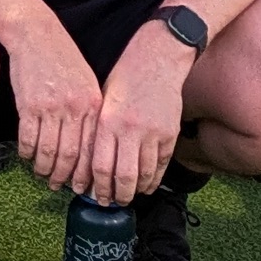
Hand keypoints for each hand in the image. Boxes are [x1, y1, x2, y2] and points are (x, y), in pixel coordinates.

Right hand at [0, 15, 104, 194]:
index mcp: (92, 104)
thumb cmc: (61, 58)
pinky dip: (26, 152)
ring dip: (44, 168)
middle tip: (59, 186)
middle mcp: (74, 108)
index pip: (92, 149)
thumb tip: (88, 146)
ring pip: (48, 151)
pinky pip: (27, 138)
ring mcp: (50, 107)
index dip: (87, 172)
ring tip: (42, 175)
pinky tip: (26, 156)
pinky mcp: (28, 104)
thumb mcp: (86, 82)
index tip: (83, 186)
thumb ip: (89, 112)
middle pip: (71, 155)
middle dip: (65, 177)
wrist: (36, 33)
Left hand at [78, 23, 194, 205]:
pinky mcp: (170, 133)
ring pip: (145, 175)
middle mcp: (130, 130)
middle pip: (123, 177)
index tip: (92, 195)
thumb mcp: (102, 99)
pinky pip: (162, 165)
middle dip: (115, 196)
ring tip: (127, 197)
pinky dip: (154, 180)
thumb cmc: (125, 75)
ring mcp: (153, 133)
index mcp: (108, 121)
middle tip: (110, 203)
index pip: (100, 167)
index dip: (96, 187)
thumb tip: (90, 160)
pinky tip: (146, 186)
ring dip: (135, 191)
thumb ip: (98, 129)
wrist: (158, 57)